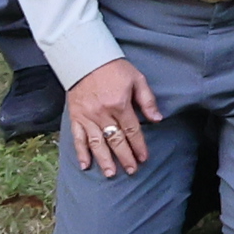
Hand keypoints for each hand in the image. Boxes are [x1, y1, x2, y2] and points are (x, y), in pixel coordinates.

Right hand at [66, 59, 163, 175]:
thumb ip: (147, 100)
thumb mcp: (137, 79)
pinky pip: (78, 138)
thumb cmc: (114, 68)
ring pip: (96, 143)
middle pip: (116, 140)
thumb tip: (157, 119)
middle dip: (125, 157)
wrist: (85, 60)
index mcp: (120, 104)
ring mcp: (87, 117)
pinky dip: (80, 152)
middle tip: (132, 170)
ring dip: (104, 160)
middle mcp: (103, 114)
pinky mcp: (75, 117)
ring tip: (111, 174)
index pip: (132, 130)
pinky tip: (85, 164)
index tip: (144, 157)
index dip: (139, 146)